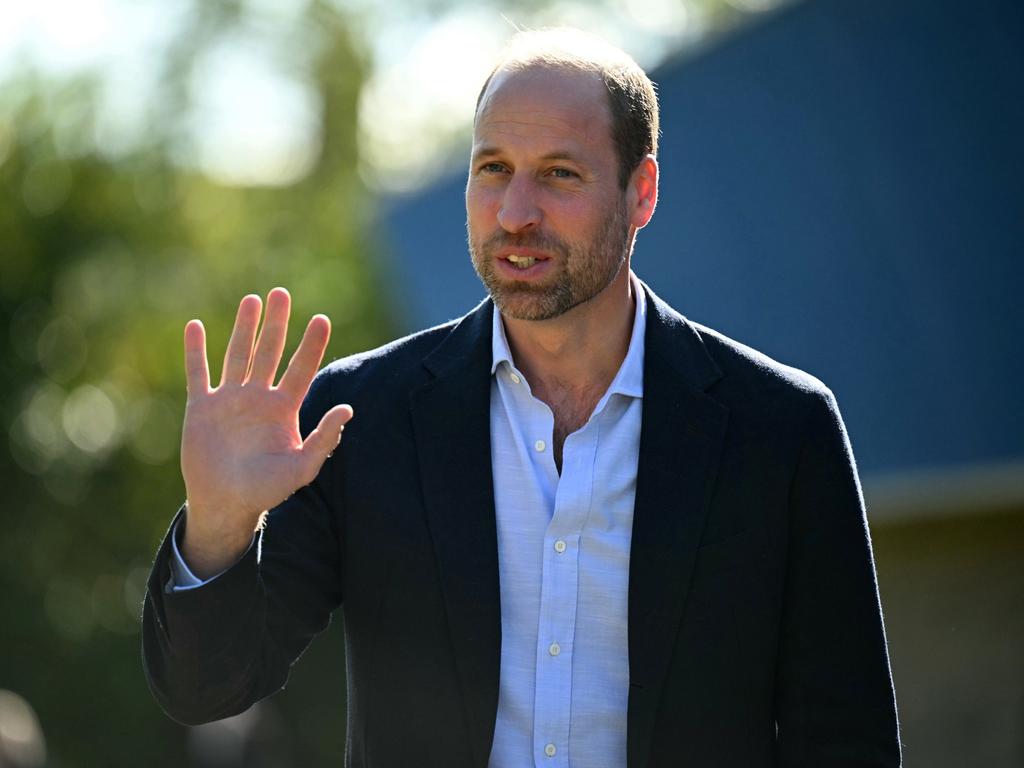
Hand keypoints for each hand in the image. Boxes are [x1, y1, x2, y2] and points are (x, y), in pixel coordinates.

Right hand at [179, 288, 352, 577]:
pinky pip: (198, 373)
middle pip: (269, 351)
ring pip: (238, 355)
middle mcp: (259, 397)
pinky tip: (195, 327)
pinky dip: (196, 351)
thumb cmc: (267, 490)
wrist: (226, 504)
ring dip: (244, 328)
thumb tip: (348, 410)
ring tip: (252, 300)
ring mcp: (230, 399)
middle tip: (281, 293)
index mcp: (284, 409)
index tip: (321, 319)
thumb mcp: (302, 468)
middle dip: (276, 323)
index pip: (301, 368)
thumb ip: (324, 440)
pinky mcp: (202, 407)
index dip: (311, 344)